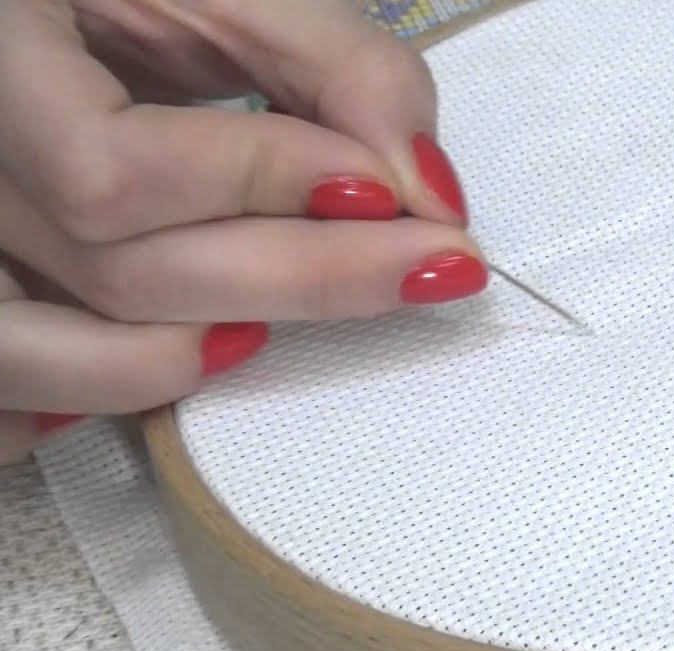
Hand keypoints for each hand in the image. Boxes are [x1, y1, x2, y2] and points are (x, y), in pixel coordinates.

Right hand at [0, 0, 487, 463]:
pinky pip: (7, 392)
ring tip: (294, 320)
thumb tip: (427, 193)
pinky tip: (192, 355)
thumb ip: (339, 68)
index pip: (107, 170)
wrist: (65, 15)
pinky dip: (93, 395)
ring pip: (45, 357)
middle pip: (116, 276)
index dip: (264, 187)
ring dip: (194, 358)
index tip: (398, 191)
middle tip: (435, 263)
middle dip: (303, 278)